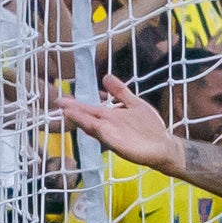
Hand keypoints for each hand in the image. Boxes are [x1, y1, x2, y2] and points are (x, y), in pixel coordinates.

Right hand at [53, 93, 195, 175]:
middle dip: (74, 110)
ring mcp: (113, 135)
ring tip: (67, 111)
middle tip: (58, 102)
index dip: (76, 104)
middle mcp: (108, 125)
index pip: (90, 108)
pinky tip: (89, 125)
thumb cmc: (148, 127)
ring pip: (93, 126)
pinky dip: (97, 131)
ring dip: (81, 120)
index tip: (62, 98)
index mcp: (110, 115)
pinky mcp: (119, 144)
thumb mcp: (134, 103)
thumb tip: (106, 76)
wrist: (163, 146)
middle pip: (88, 116)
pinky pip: (106, 136)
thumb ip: (120, 92)